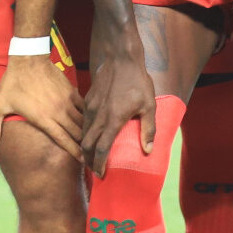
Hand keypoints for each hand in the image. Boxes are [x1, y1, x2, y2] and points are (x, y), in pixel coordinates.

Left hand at [0, 53, 84, 160]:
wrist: (28, 58)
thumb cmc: (13, 83)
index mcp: (43, 119)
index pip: (64, 140)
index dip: (75, 152)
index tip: (82, 161)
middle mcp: (58, 112)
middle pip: (77, 133)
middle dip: (84, 145)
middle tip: (89, 154)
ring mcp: (66, 101)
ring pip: (82, 121)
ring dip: (86, 131)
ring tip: (90, 139)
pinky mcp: (70, 91)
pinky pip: (83, 106)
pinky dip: (86, 114)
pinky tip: (87, 119)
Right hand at [80, 54, 157, 177]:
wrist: (121, 57)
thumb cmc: (138, 82)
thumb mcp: (149, 106)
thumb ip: (148, 129)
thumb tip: (148, 150)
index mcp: (113, 120)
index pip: (101, 149)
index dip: (99, 165)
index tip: (101, 175)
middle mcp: (98, 116)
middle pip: (87, 145)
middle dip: (88, 160)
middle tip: (94, 170)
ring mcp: (91, 107)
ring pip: (83, 133)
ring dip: (86, 147)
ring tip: (92, 155)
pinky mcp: (88, 99)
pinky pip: (84, 120)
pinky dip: (86, 132)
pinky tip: (92, 134)